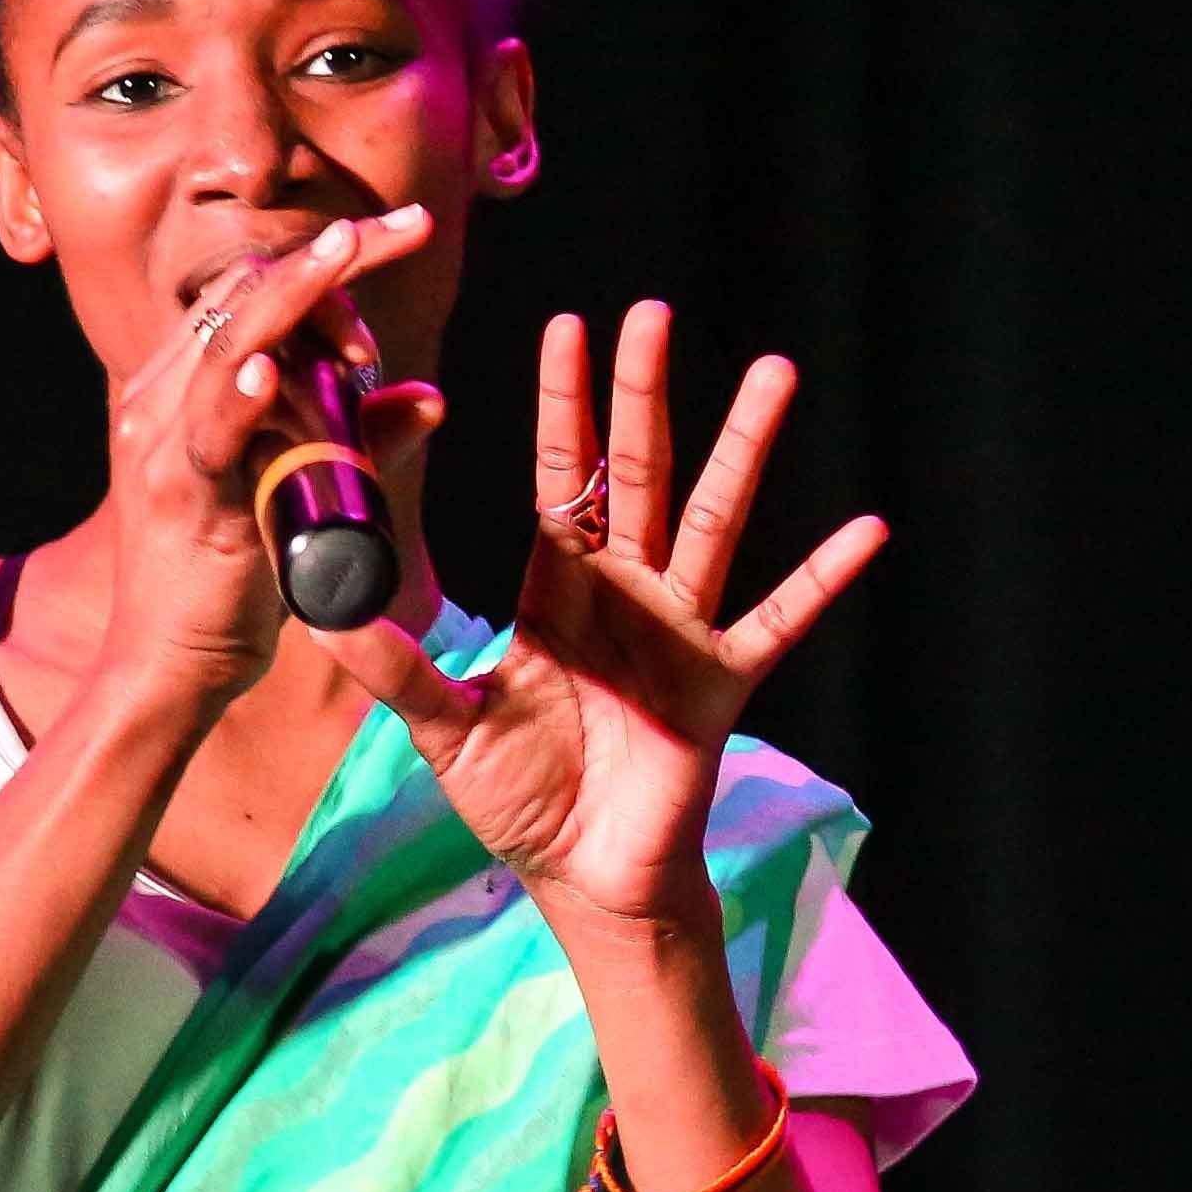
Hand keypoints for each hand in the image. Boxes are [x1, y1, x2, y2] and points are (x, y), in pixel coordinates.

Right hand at [94, 205, 440, 711]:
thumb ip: (359, 443)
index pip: (251, 288)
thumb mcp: (304, 495)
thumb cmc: (233, 583)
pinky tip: (269, 375)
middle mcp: (163, 396)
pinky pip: (207, 437)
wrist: (169, 668)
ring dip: (297, 293)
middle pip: (245, 292)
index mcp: (186, 385)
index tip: (400, 235)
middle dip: (332, 254)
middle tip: (410, 226)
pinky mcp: (177, 497)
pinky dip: (239, 399)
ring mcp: (163, 442)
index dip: (328, 259)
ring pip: (229, 342)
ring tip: (349, 249)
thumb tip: (428, 398)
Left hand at [322, 301, 885, 945]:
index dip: (564, 405)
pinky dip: (822, 578)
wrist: (582, 878)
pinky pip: (778, 621)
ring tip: (776, 372)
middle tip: (654, 312)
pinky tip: (868, 530)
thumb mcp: (442, 730)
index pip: (563, 476)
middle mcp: (625, 593)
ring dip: (745, 448)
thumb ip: (393, 667)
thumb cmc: (518, 801)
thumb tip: (323, 610)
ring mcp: (679, 632)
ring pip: (717, 520)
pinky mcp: (720, 685)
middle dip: (644, 394)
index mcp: (558, 590)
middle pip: (640, 472)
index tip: (569, 326)